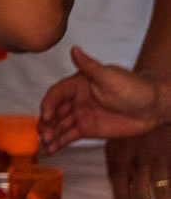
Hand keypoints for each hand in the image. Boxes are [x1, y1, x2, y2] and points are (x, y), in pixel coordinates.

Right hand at [41, 46, 170, 151]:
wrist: (153, 108)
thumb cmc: (134, 88)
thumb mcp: (110, 77)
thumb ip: (90, 66)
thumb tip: (74, 49)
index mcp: (77, 85)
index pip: (56, 94)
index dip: (49, 105)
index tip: (46, 117)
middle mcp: (76, 100)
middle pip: (54, 111)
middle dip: (47, 123)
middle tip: (44, 135)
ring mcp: (80, 115)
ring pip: (59, 125)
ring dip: (50, 134)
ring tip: (45, 146)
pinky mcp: (87, 129)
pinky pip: (69, 136)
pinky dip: (59, 142)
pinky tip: (52, 150)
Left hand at [107, 122, 170, 198]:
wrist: (154, 105)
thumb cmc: (131, 129)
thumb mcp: (116, 142)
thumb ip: (118, 166)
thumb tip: (119, 190)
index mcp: (120, 157)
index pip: (119, 187)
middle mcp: (139, 160)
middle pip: (141, 191)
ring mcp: (159, 159)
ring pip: (162, 188)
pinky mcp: (170, 157)